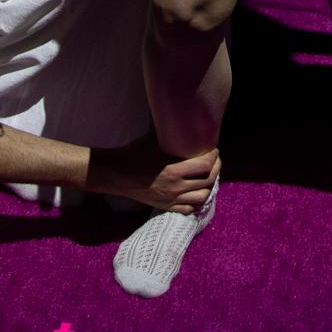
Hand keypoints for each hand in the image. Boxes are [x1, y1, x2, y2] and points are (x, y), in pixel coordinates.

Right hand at [93, 137, 217, 213]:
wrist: (116, 174)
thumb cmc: (134, 153)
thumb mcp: (154, 141)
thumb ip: (171, 136)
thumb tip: (185, 123)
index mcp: (173, 170)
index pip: (205, 165)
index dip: (214, 156)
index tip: (213, 149)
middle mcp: (175, 187)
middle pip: (208, 180)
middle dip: (216, 168)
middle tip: (215, 160)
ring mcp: (171, 199)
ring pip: (203, 197)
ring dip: (209, 185)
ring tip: (209, 176)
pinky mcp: (166, 206)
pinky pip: (190, 208)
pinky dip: (198, 200)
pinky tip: (198, 191)